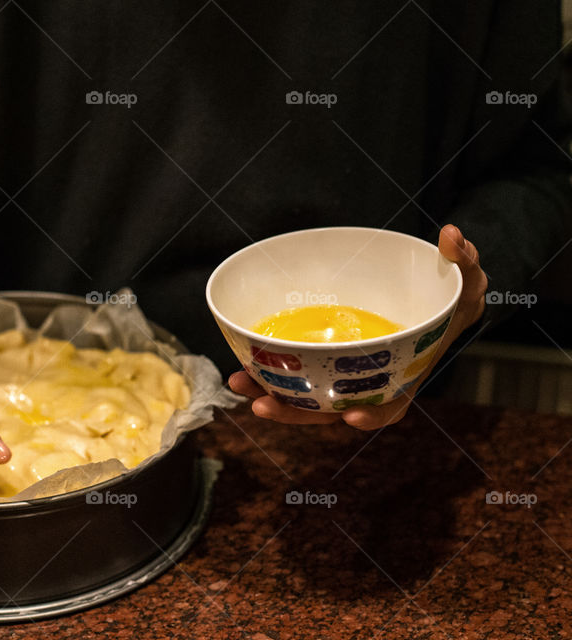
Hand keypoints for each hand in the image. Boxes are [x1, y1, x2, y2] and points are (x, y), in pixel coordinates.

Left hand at [228, 224, 487, 429]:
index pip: (391, 406)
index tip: (352, 419)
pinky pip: (295, 371)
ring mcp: (342, 374)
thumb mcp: (466, 281)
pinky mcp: (321, 358)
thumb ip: (464, 262)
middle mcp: (369, 382)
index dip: (372, 416)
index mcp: (405, 375)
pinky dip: (269, 370)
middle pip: (332, 411)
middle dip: (295, 412)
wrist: (426, 299)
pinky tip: (242, 359)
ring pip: (305, 396)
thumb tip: (450, 237)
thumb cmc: (448, 297)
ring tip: (239, 381)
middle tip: (261, 403)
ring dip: (271, 395)